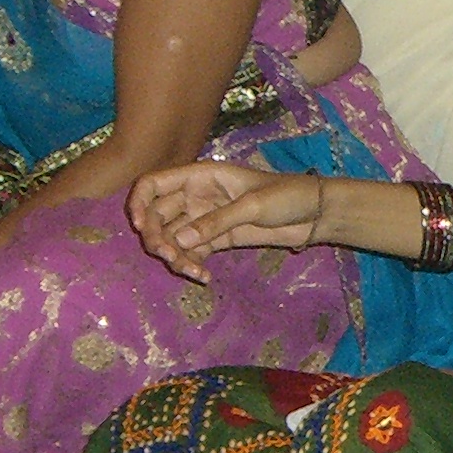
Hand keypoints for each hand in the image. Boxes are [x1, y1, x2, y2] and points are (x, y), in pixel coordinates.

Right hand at [127, 162, 323, 280]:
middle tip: (170, 255)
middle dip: (157, 237)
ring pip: (172, 239)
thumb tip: (179, 239)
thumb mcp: (252, 205)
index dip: (139, 202)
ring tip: (192, 271)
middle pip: (157, 216)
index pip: (154, 183)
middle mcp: (196, 197)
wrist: (314, 215)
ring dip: (174, 256)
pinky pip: (192, 253)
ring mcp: (204, 219)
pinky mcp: (216, 241)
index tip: (139, 225)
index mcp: (200, 176)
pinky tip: (203, 277)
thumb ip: (216, 221)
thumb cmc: (286, 196)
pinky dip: (191, 266)